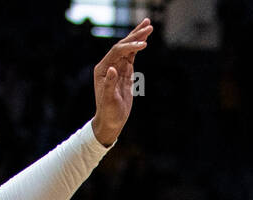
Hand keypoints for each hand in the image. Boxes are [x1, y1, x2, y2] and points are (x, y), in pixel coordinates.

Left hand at [90, 18, 151, 145]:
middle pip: (123, 45)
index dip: (129, 46)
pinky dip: (138, 48)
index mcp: (103, 69)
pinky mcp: (125, 72)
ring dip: (138, 37)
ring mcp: (117, 67)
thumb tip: (112, 69)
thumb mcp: (109, 100)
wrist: (110, 121)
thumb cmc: (108, 112)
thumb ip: (110, 84)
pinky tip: (145, 40)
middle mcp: (109, 65)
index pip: (117, 52)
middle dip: (136, 35)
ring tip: (149, 26)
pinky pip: (132, 56)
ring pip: (128, 49)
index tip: (143, 45)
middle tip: (148, 24)